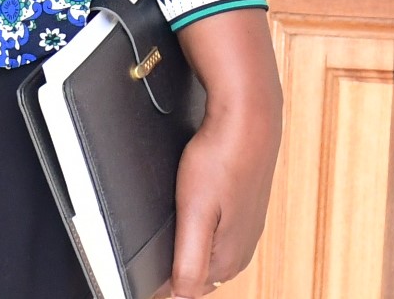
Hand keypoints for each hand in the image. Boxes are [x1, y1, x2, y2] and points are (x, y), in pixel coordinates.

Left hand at [168, 9, 281, 296]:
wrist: (249, 112)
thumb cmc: (222, 156)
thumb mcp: (196, 215)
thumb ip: (188, 263)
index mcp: (229, 260)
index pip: (184, 288)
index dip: (159, 274)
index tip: (144, 250)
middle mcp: (242, 249)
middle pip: (193, 270)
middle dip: (173, 255)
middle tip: (159, 221)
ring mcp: (246, 227)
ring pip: (202, 247)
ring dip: (185, 235)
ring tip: (176, 205)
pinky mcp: (245, 206)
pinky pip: (212, 226)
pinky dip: (197, 218)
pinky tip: (192, 197)